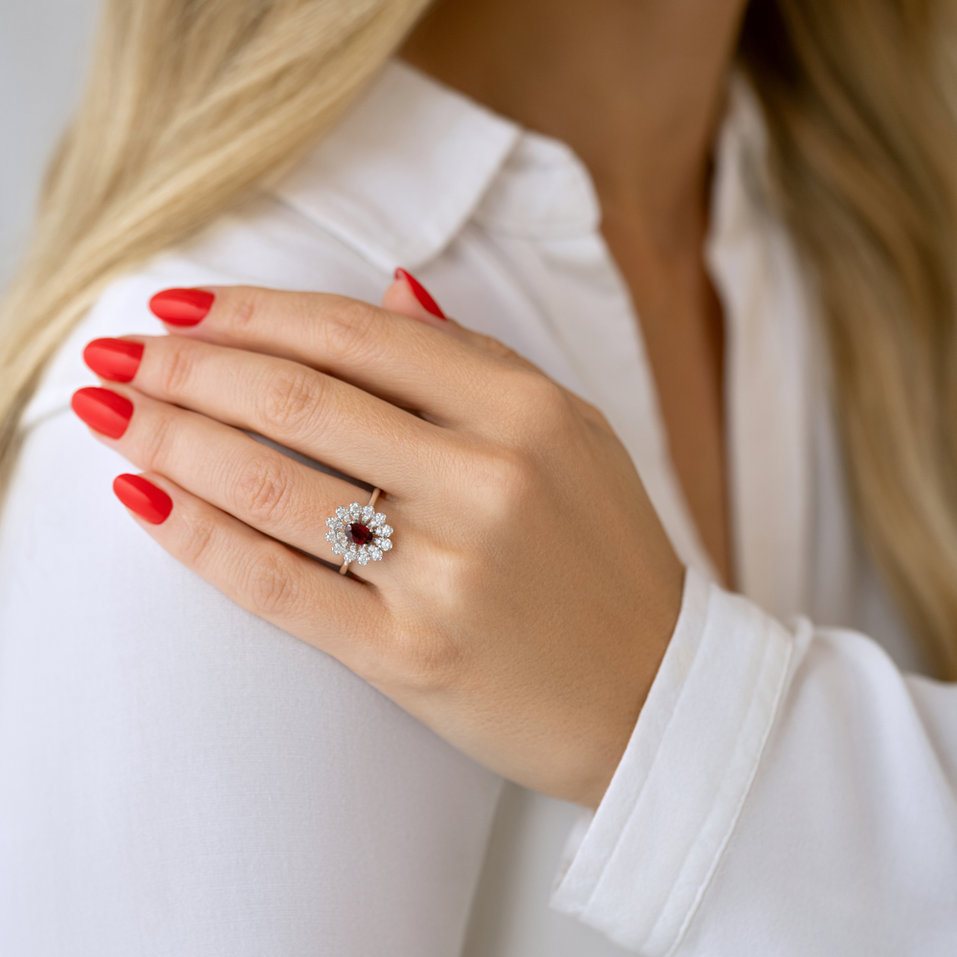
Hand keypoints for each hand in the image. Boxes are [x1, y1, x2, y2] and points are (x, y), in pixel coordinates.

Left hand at [72, 273, 684, 808]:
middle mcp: (486, 480)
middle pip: (299, 400)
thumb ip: (478, 359)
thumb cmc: (609, 556)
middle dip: (189, 370)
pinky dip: (198, 539)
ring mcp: (447, 571)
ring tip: (111, 419)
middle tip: (118, 358)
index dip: (253, 313)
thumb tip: (390, 288)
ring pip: (273, 486)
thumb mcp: (573, 433)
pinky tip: (145, 503)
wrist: (655, 691)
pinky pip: (277, 584)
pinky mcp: (411, 653)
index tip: (180, 309)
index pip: (357, 335)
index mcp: (526, 411)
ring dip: (171, 442)